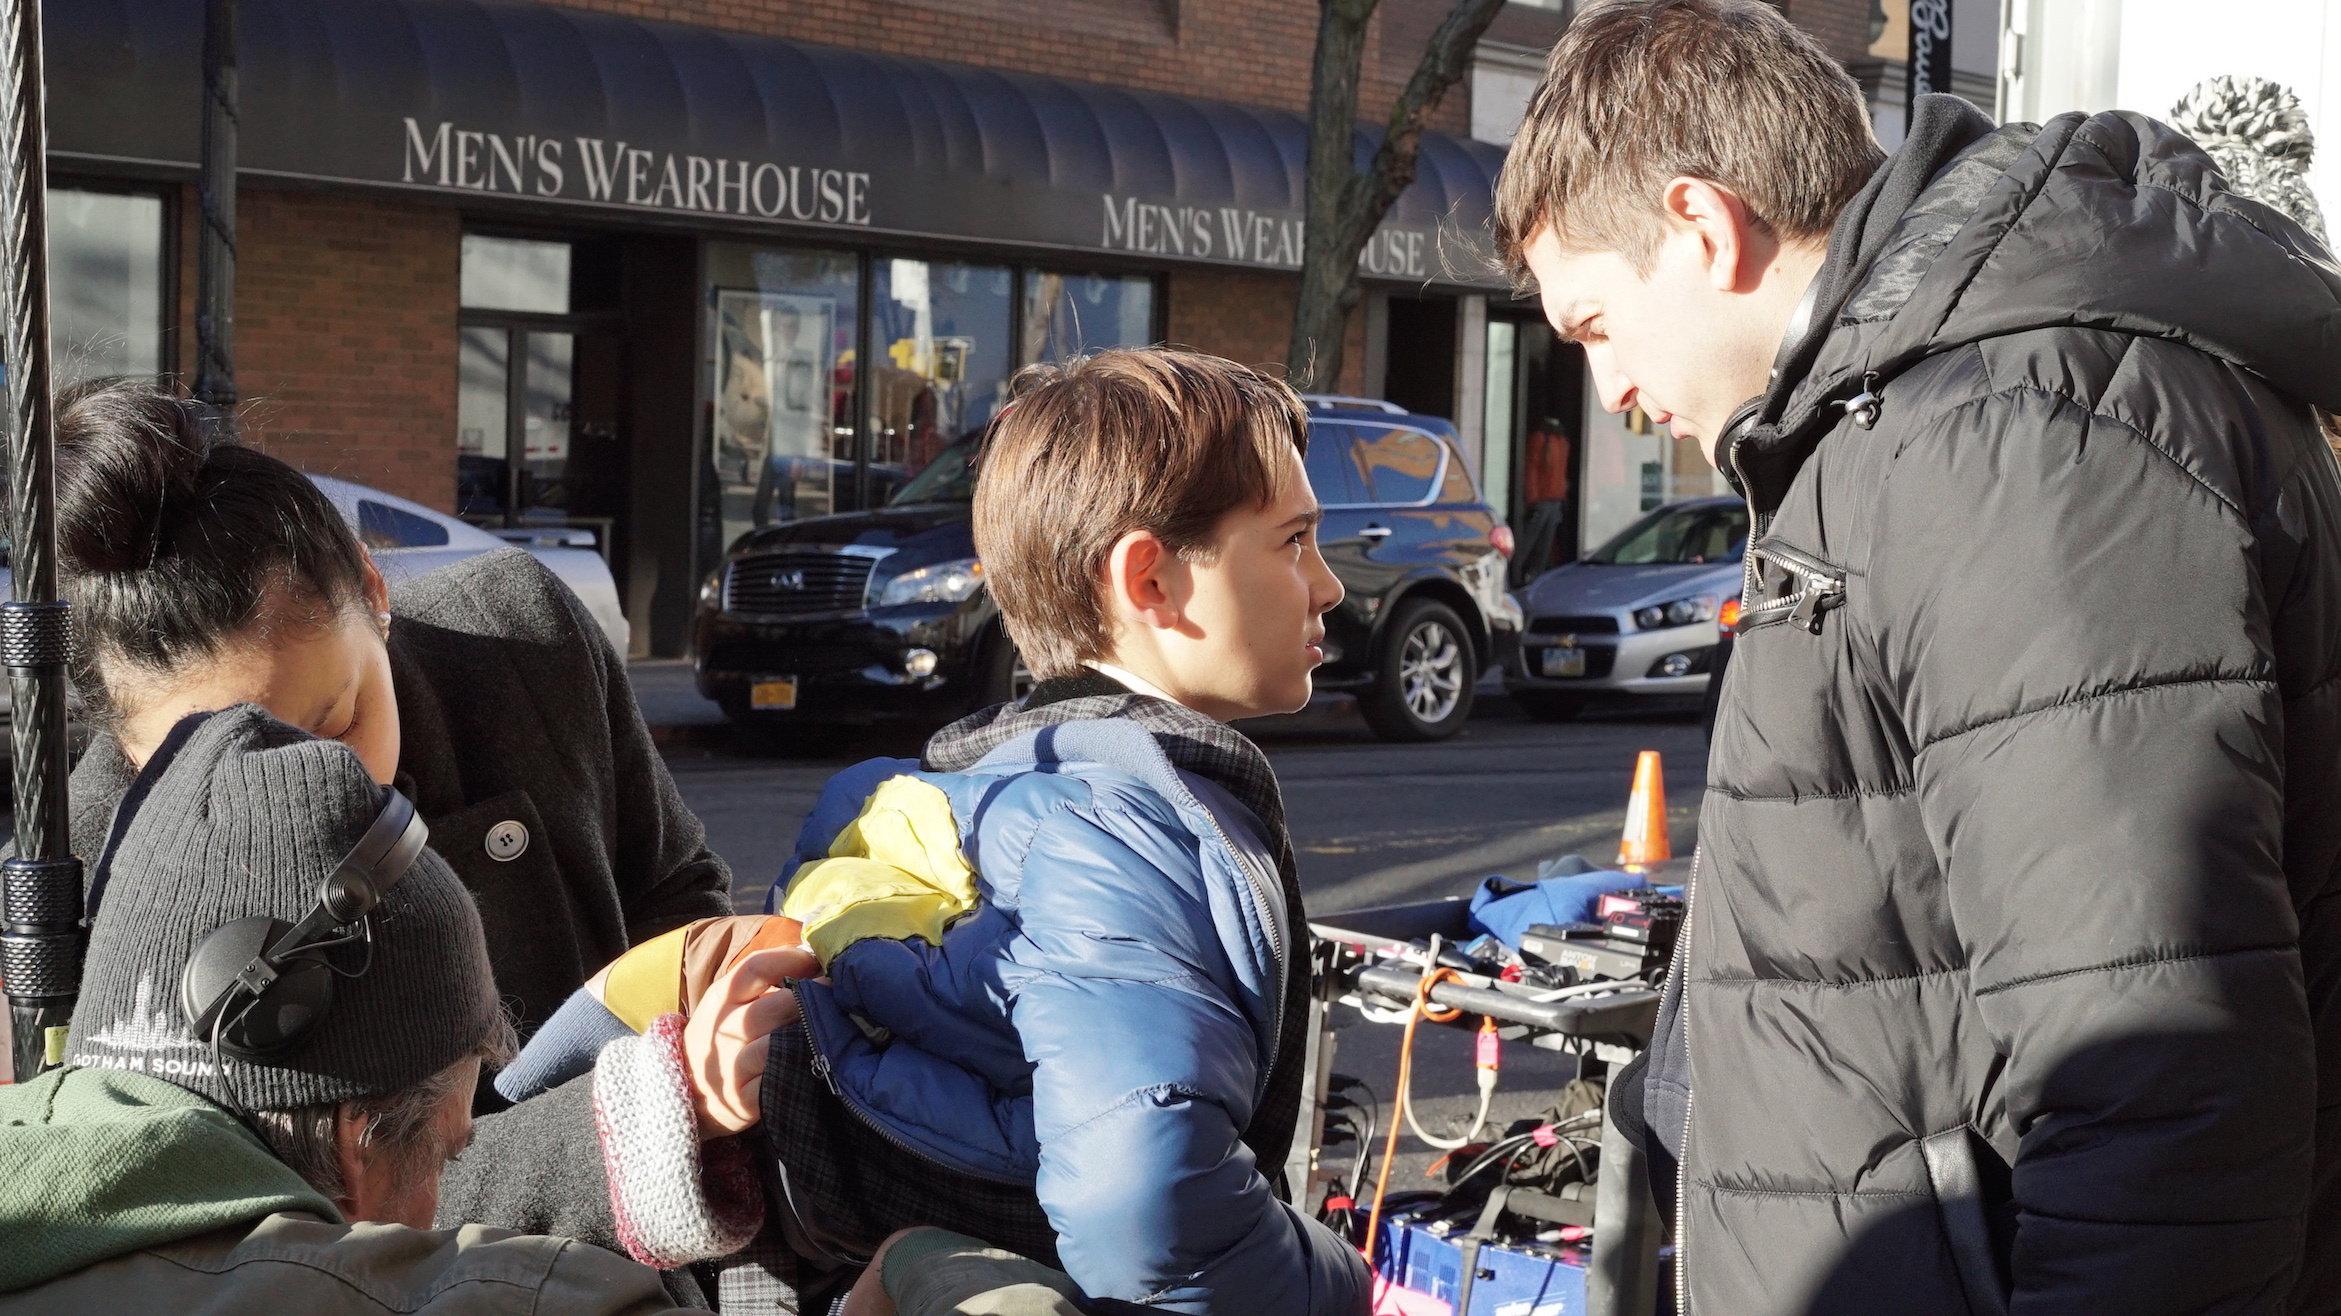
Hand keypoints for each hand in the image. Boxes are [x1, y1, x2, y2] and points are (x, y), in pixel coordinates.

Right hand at [683, 945, 815, 1137]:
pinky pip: (776, 1082)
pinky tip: (818, 1062)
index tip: (818, 961)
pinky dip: (798, 1071)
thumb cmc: (722, 1035)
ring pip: (773, 1047)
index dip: (791, 960)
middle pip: (771, 1007)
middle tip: (836, 995)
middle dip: (808, 999)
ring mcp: (732, 1067)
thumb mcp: (729, 1001)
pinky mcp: (744, 1100)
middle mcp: (724, 1030)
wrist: (688, 1090)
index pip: (754, 968)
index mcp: (721, 998)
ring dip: (805, 1036)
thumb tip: (813, 952)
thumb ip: (764, 978)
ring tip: (831, 1028)